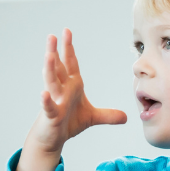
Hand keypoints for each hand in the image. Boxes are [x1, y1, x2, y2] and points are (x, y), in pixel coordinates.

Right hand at [15, 30, 127, 170]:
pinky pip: (49, 107)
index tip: (66, 31)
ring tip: (48, 55)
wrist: (54, 139)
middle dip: (55, 51)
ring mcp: (55, 101)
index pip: (70, 64)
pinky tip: (44, 93)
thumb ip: (108, 115)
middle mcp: (61, 90)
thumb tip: (126, 117)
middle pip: (58, 68)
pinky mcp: (51, 116)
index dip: (69, 48)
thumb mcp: (92, 117)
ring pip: (51, 83)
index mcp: (72, 86)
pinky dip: (46, 101)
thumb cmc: (68, 123)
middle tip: (52, 36)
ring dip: (50, 69)